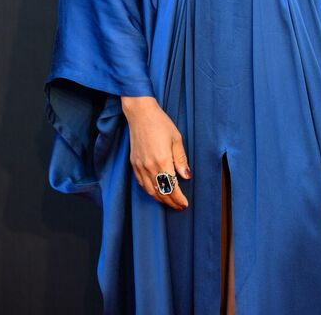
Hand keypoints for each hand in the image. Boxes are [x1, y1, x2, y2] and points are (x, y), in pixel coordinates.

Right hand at [121, 96, 191, 210]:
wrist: (140, 114)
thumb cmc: (160, 123)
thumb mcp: (176, 139)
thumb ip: (181, 160)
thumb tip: (186, 176)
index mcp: (162, 161)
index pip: (172, 187)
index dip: (178, 199)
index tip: (184, 204)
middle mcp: (149, 167)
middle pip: (160, 192)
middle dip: (171, 202)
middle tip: (179, 206)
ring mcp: (140, 166)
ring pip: (150, 190)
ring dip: (160, 199)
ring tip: (169, 201)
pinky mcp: (134, 163)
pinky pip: (141, 183)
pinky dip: (149, 191)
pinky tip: (155, 191)